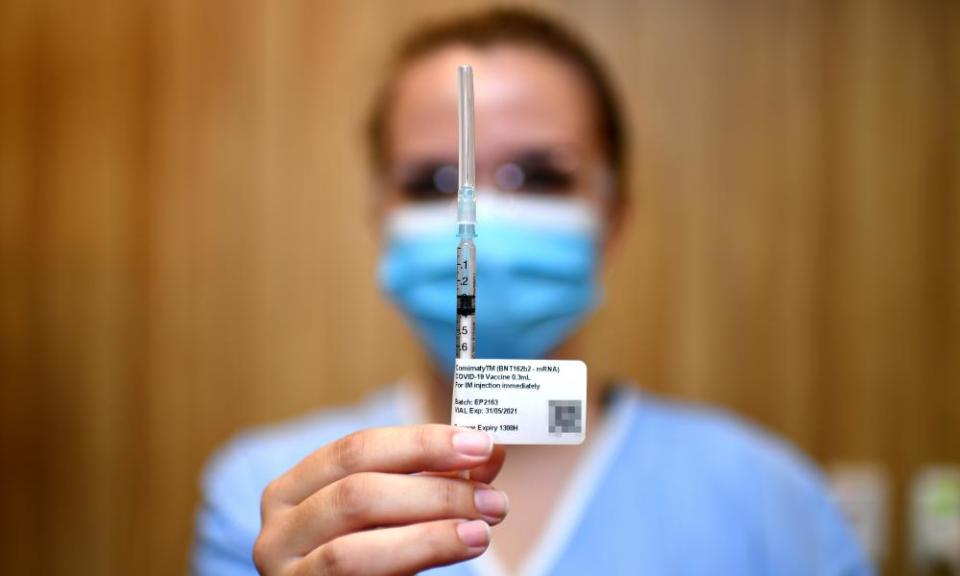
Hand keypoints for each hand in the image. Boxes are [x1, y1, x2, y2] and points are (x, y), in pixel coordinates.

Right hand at [254, 425, 508, 574]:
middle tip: (494, 499)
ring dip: (429, 535)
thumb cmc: (373, 556)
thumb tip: (491, 452)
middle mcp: (277, 532)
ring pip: (352, 552)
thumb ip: (436, 480)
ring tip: (482, 531)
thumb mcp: (397, 512)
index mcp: (293, 491)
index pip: (356, 449)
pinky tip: (459, 549)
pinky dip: (415, 558)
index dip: (421, 442)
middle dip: (434, 492)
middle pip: (358, 494)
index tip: (481, 443)